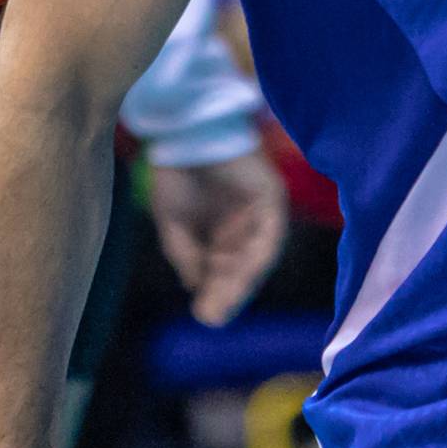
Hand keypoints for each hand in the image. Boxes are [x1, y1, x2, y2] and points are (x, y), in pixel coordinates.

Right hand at [151, 151, 285, 324]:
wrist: (183, 129)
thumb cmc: (175, 171)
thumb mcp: (174, 224)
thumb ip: (187, 255)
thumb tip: (196, 286)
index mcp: (220, 229)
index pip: (224, 269)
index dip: (217, 294)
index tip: (206, 316)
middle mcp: (243, 223)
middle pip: (241, 267)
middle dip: (228, 293)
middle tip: (213, 317)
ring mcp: (259, 211)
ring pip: (257, 256)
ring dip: (241, 281)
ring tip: (223, 302)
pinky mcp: (272, 196)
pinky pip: (271, 234)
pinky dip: (257, 256)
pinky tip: (242, 274)